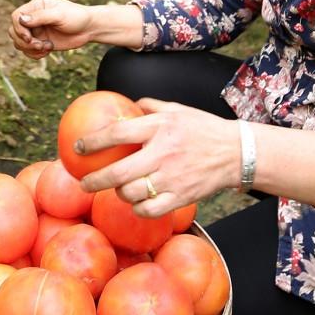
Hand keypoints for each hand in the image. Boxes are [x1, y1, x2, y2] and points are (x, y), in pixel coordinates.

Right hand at [7, 0, 91, 58]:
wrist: (89, 29)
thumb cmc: (77, 17)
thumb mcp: (59, 15)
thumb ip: (40, 17)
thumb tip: (21, 19)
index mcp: (36, 6)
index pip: (16, 16)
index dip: (19, 28)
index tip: (29, 37)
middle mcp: (33, 18)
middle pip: (14, 31)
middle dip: (24, 41)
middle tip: (39, 45)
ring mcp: (36, 31)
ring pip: (19, 42)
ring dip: (29, 49)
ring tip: (46, 48)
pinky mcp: (40, 42)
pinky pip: (27, 51)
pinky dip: (34, 54)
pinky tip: (47, 51)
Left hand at [73, 99, 239, 218]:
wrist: (237, 152)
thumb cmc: (204, 128)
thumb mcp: (177, 109)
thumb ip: (150, 106)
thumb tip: (127, 104)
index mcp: (159, 127)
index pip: (118, 133)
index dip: (94, 141)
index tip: (78, 146)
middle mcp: (163, 153)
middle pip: (118, 172)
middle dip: (94, 180)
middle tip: (83, 182)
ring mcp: (172, 178)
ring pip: (131, 194)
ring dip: (118, 194)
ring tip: (116, 189)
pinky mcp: (181, 197)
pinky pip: (149, 210)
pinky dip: (138, 209)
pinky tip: (136, 203)